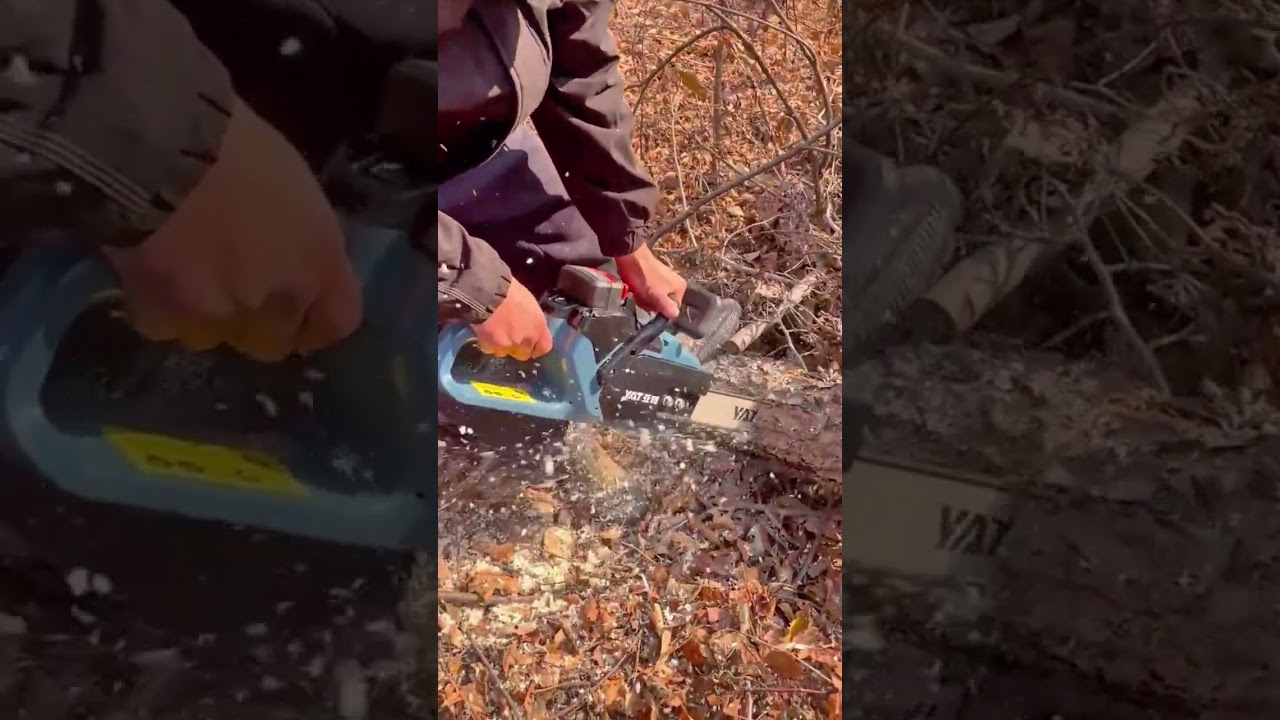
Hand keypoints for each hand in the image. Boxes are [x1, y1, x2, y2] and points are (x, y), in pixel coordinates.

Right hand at [102, 98, 361, 361]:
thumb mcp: (298, 191)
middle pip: (274, 343)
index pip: (338, 323)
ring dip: (203, 319)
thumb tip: (294, 257)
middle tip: (231, 292)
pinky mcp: (166, 317)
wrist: (164, 149)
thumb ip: (304, 241)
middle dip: (255, 325)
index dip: (316, 324)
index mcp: (320, 264)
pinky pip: (164, 326)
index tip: (300, 318)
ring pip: (215, 339)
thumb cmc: (239, 148)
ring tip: (184, 280)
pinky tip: (148, 274)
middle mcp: (279, 300)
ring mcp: (223, 315)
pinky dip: (156, 308)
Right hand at [471, 279, 552, 360]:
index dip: (536, 348)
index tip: (531, 346)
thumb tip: (530, 326)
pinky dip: (487, 343)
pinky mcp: (491, 347)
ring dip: (501, 346)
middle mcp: (526, 340)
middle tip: (509, 337)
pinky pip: (489, 349)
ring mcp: (508, 345)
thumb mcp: (530, 305)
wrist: (489, 293)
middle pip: (524, 354)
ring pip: (505, 353)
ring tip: (494, 333)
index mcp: (538, 328)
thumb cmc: (511, 291)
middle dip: (517, 348)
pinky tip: (484, 332)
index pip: (544, 348)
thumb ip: (533, 321)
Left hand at [615, 244, 687, 318]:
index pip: (673, 309)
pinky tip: (636, 289)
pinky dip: (641, 292)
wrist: (631, 258)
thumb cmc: (646, 279)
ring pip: (654, 298)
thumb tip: (675, 315)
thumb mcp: (658, 297)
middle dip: (651, 305)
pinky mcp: (651, 277)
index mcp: (680, 288)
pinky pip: (648, 291)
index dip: (661, 312)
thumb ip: (668, 308)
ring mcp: (663, 279)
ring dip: (644, 299)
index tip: (651, 309)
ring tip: (638, 293)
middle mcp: (674, 283)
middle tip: (643, 300)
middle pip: (663, 304)